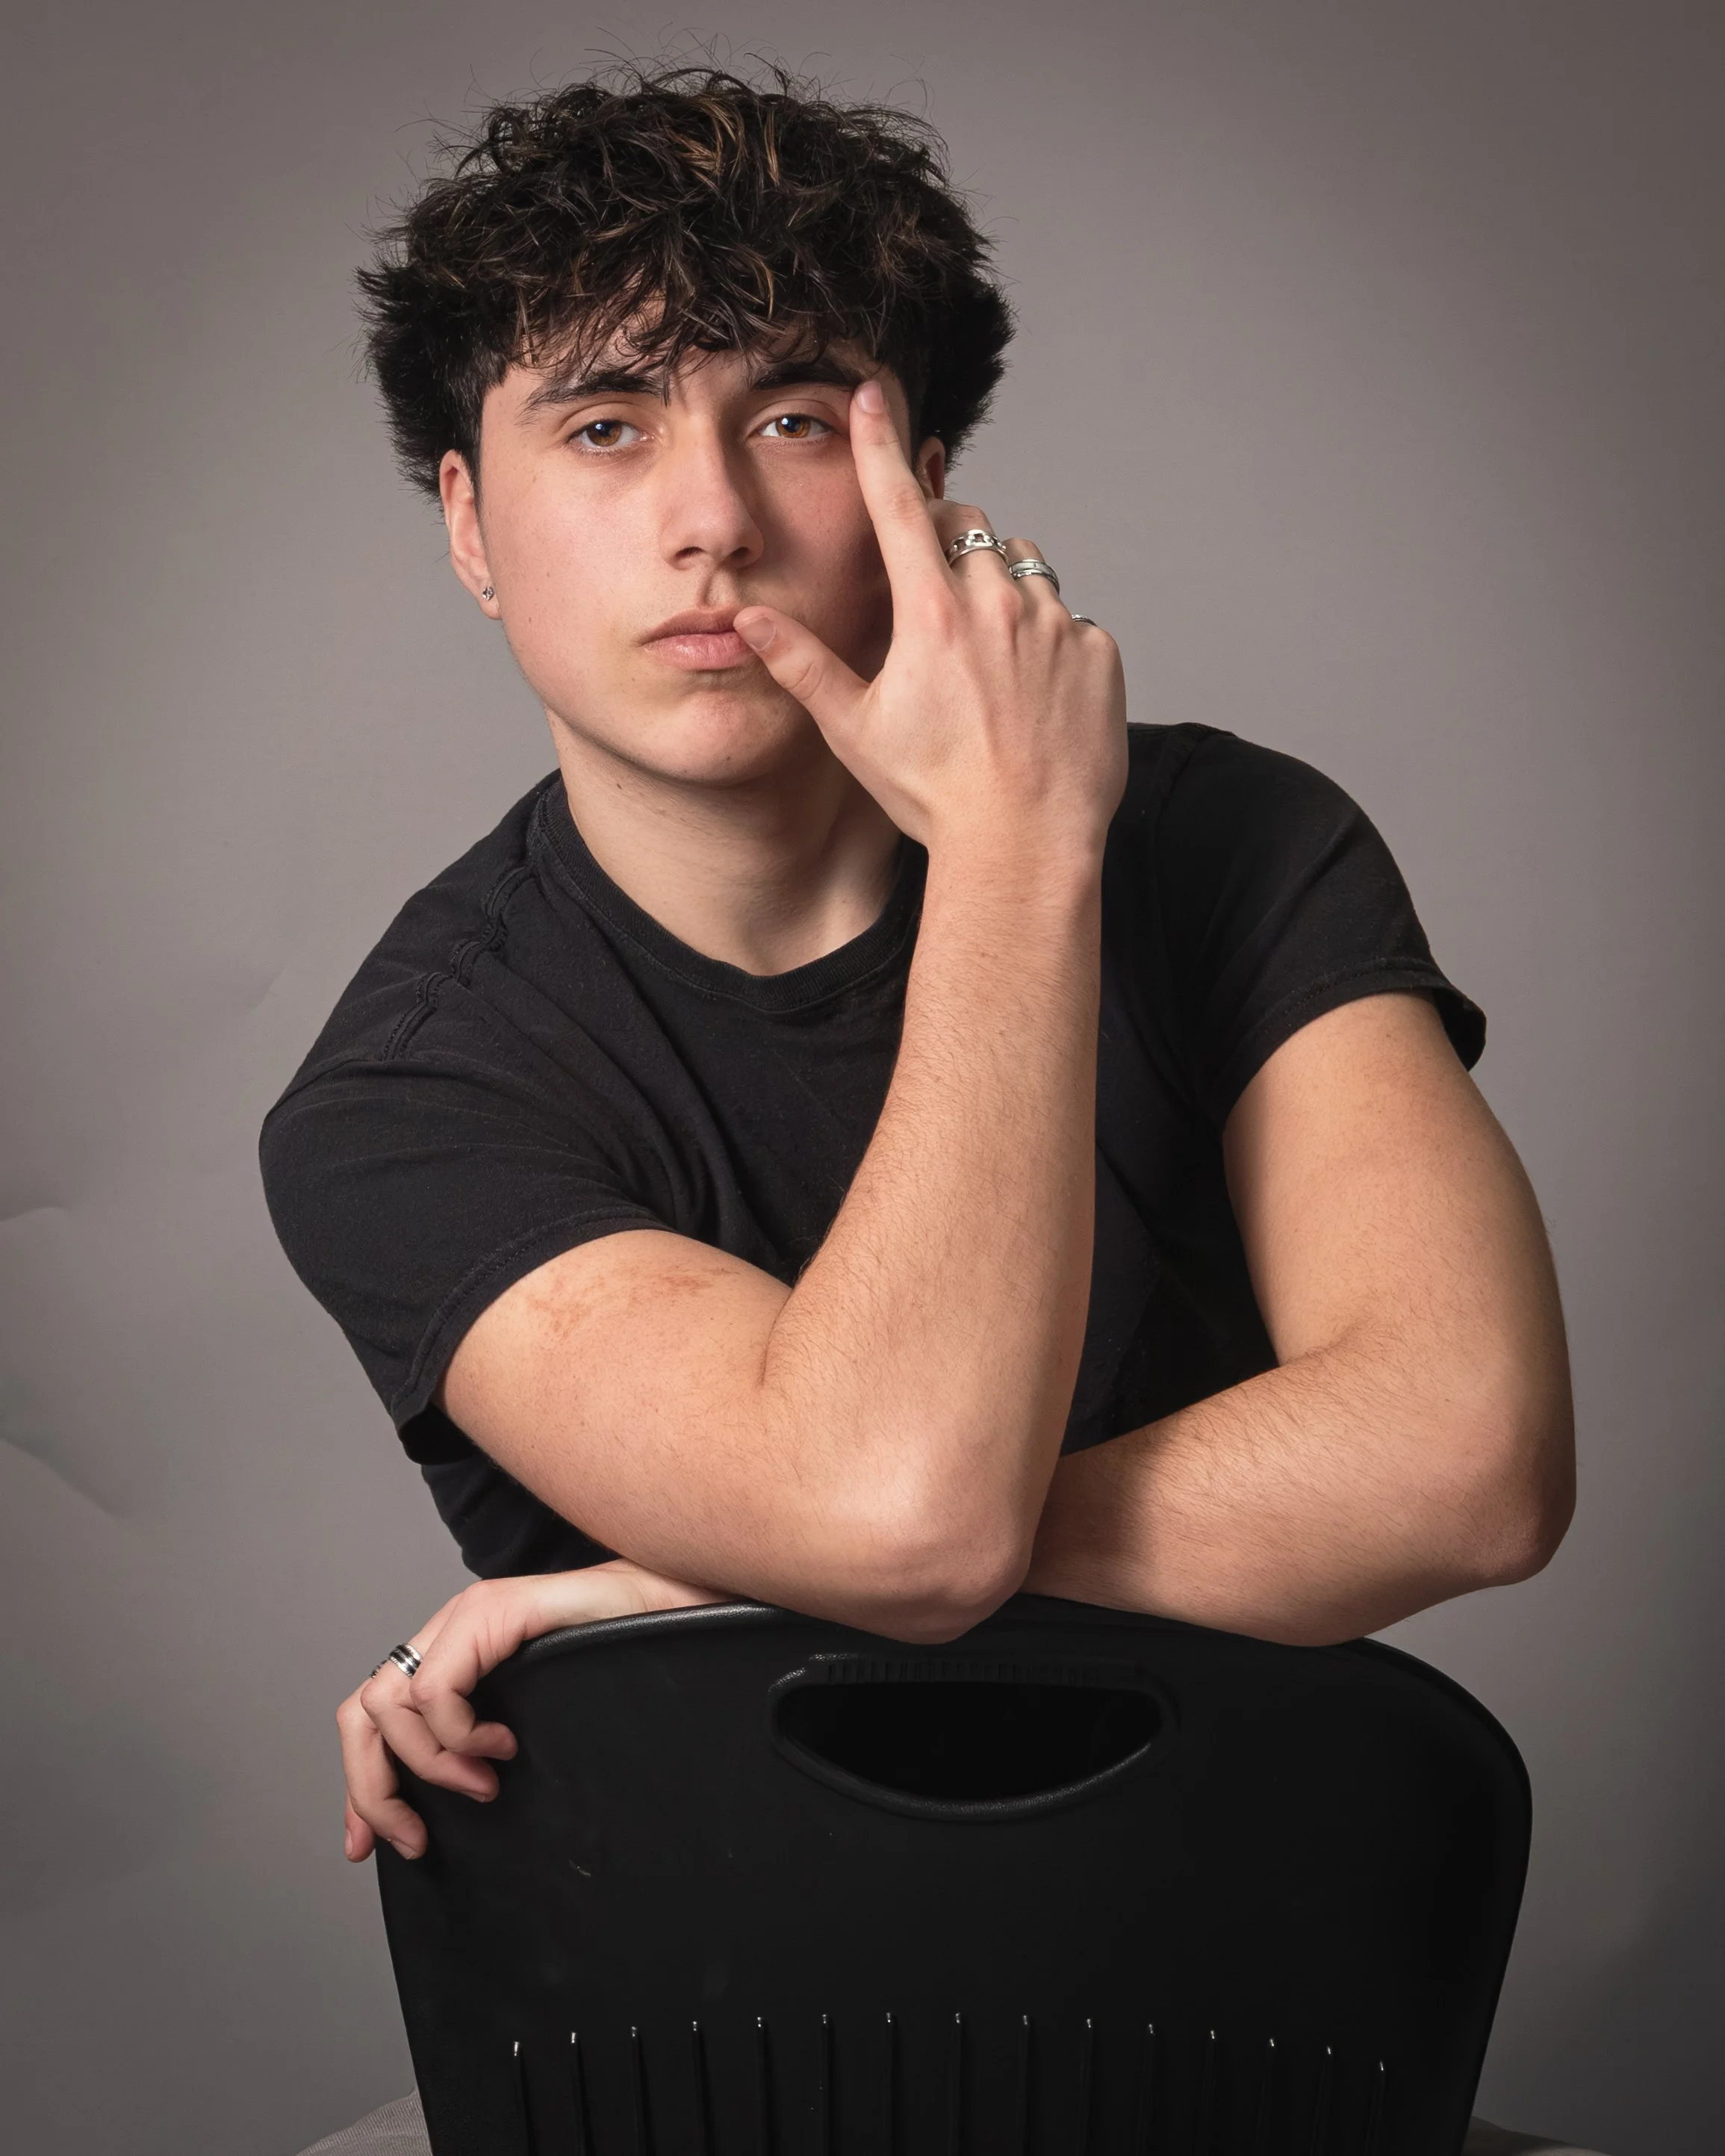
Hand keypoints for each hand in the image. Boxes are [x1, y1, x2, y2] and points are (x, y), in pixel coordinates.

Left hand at [337, 1558, 724, 1861]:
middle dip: (372, 1787)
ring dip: (427, 1764)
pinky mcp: (494, 1611)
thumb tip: (454, 1805)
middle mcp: (450, 1628)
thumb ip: (488, 1744)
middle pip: (360, 1711)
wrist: (679, 1604)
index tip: (368, 1845)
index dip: (362, 1784)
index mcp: (454, 1651)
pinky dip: (457, 1737)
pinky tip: (502, 1746)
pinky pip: (436, 1692)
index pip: (372, 1715)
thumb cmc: (624, 1658)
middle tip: (412, 1837)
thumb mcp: (536, 1716)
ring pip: (385, 1703)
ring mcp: (468, 1615)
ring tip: (481, 1781)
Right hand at [733, 375, 1127, 859]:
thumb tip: (749, 620)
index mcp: (931, 613)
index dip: (879, 446)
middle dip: (948, 543)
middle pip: (969, 530)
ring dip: (1001, 594)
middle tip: (931, 603)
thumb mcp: (855, 731)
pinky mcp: (1099, 654)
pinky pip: (1072, 623)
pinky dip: (1050, 644)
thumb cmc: (935, 795)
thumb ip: (804, 665)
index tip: (872, 396)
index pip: (898, 505)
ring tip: (986, 667)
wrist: (1024, 848)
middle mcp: (998, 602)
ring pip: (1024, 572)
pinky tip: (1031, 699)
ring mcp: (1056, 625)